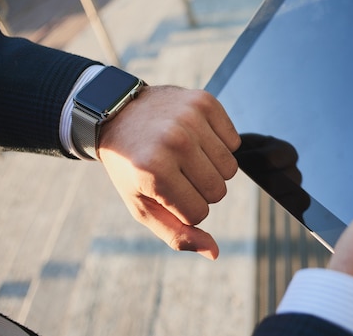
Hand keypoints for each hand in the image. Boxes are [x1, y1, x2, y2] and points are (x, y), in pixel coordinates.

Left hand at [98, 86, 240, 259]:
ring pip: (231, 168)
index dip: (185, 208)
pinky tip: (196, 138)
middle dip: (200, 189)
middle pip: (218, 191)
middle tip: (177, 173)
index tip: (165, 191)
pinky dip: (220, 145)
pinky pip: (235, 141)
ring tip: (186, 156)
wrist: (117, 113)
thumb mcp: (142, 205)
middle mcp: (174, 141)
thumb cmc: (131, 165)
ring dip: (212, 168)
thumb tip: (214, 252)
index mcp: (154, 171)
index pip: (199, 213)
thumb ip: (176, 234)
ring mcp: (191, 118)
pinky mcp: (205, 101)